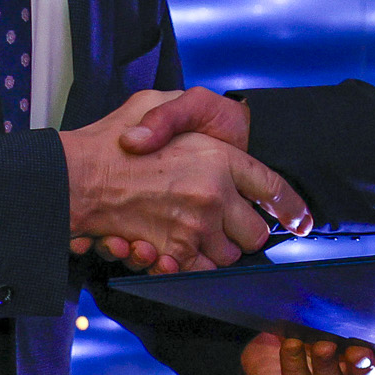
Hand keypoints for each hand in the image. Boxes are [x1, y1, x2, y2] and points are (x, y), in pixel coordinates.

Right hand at [60, 90, 311, 272]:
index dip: (291, 208)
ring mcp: (194, 228)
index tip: (302, 222)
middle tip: (224, 221)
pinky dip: (192, 266)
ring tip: (194, 233)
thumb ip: (185, 113)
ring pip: (228, 257)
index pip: (273, 187)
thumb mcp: (155, 102)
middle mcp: (213, 195)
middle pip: (255, 234)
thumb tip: (214, 133)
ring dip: (217, 250)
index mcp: (218, 157)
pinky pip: (199, 271)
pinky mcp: (172, 253)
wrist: (72, 177)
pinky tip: (176, 250)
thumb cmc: (112, 138)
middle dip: (244, 232)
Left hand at [240, 332, 374, 374]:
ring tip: (322, 346)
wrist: (275, 360)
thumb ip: (356, 319)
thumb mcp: (339, 327)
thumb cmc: (316, 338)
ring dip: (327, 367)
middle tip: (356, 351)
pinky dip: (295, 365)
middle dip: (364, 371)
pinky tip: (291, 344)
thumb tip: (362, 297)